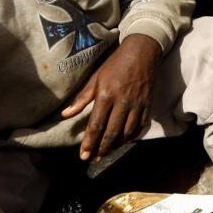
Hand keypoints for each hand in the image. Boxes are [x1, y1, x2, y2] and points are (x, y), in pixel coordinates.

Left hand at [61, 34, 160, 161]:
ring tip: (107, 152)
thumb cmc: (115, 65)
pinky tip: (124, 141)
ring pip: (127, 132)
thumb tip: (65, 114)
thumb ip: (81, 98)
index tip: (84, 155)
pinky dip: (132, 136)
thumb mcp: (95, 78)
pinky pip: (140, 126)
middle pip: (111, 132)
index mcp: (106, 95)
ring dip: (117, 145)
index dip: (89, 142)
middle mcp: (122, 102)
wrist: (142, 52)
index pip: (96, 125)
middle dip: (102, 149)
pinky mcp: (148, 104)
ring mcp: (137, 104)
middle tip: (94, 159)